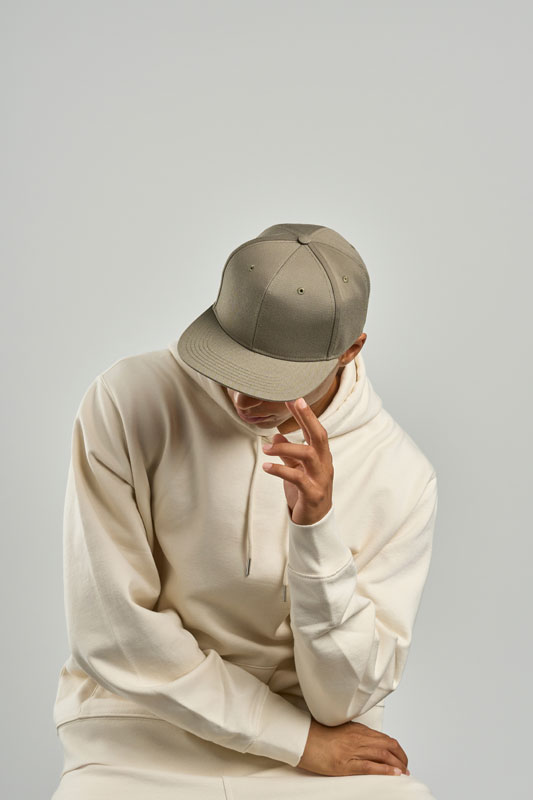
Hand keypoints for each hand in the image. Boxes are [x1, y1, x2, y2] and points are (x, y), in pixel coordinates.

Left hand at [261, 398, 333, 525]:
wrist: (315, 522)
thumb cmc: (306, 493)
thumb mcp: (296, 470)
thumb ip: (288, 455)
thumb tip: (276, 437)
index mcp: (322, 457)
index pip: (317, 431)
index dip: (307, 415)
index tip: (295, 398)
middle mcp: (325, 465)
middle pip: (320, 437)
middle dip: (307, 418)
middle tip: (293, 403)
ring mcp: (320, 479)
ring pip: (308, 456)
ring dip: (286, 448)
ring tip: (266, 449)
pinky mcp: (313, 494)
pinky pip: (298, 478)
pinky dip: (281, 470)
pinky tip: (267, 467)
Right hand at [296, 718, 410, 777]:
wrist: (301, 739)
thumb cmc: (318, 734)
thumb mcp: (340, 730)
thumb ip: (355, 735)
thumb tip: (367, 742)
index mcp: (357, 730)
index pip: (384, 738)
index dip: (397, 749)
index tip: (401, 757)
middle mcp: (358, 738)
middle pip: (388, 746)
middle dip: (401, 757)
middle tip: (406, 767)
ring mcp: (352, 751)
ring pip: (383, 755)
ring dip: (397, 765)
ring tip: (404, 772)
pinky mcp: (345, 764)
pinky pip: (370, 766)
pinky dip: (385, 770)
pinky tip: (394, 774)